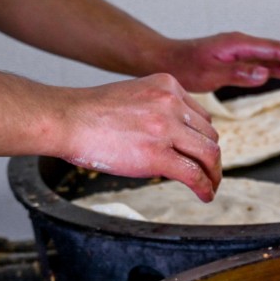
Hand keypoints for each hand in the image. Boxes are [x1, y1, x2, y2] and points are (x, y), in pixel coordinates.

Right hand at [61, 74, 221, 200]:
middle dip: (211, 157)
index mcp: (166, 85)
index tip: (202, 152)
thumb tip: (172, 137)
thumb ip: (157, 110)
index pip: (200, 115)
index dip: (203, 138)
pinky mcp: (157, 155)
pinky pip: (194, 174)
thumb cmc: (89, 113)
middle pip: (209, 134)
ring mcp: (165, 128)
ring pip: (209, 154)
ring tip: (210, 186)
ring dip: (213, 173)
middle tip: (209, 172)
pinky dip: (205, 187)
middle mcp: (171, 103)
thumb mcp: (134, 96)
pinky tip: (205, 195)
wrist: (66, 119)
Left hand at [163, 32, 279, 92]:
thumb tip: (265, 73)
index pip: (279, 51)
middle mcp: (246, 45)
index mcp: (240, 44)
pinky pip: (271, 63)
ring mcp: (246, 52)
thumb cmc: (184, 66)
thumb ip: (238, 73)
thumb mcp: (209, 72)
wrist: (167, 60)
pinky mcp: (242, 60)